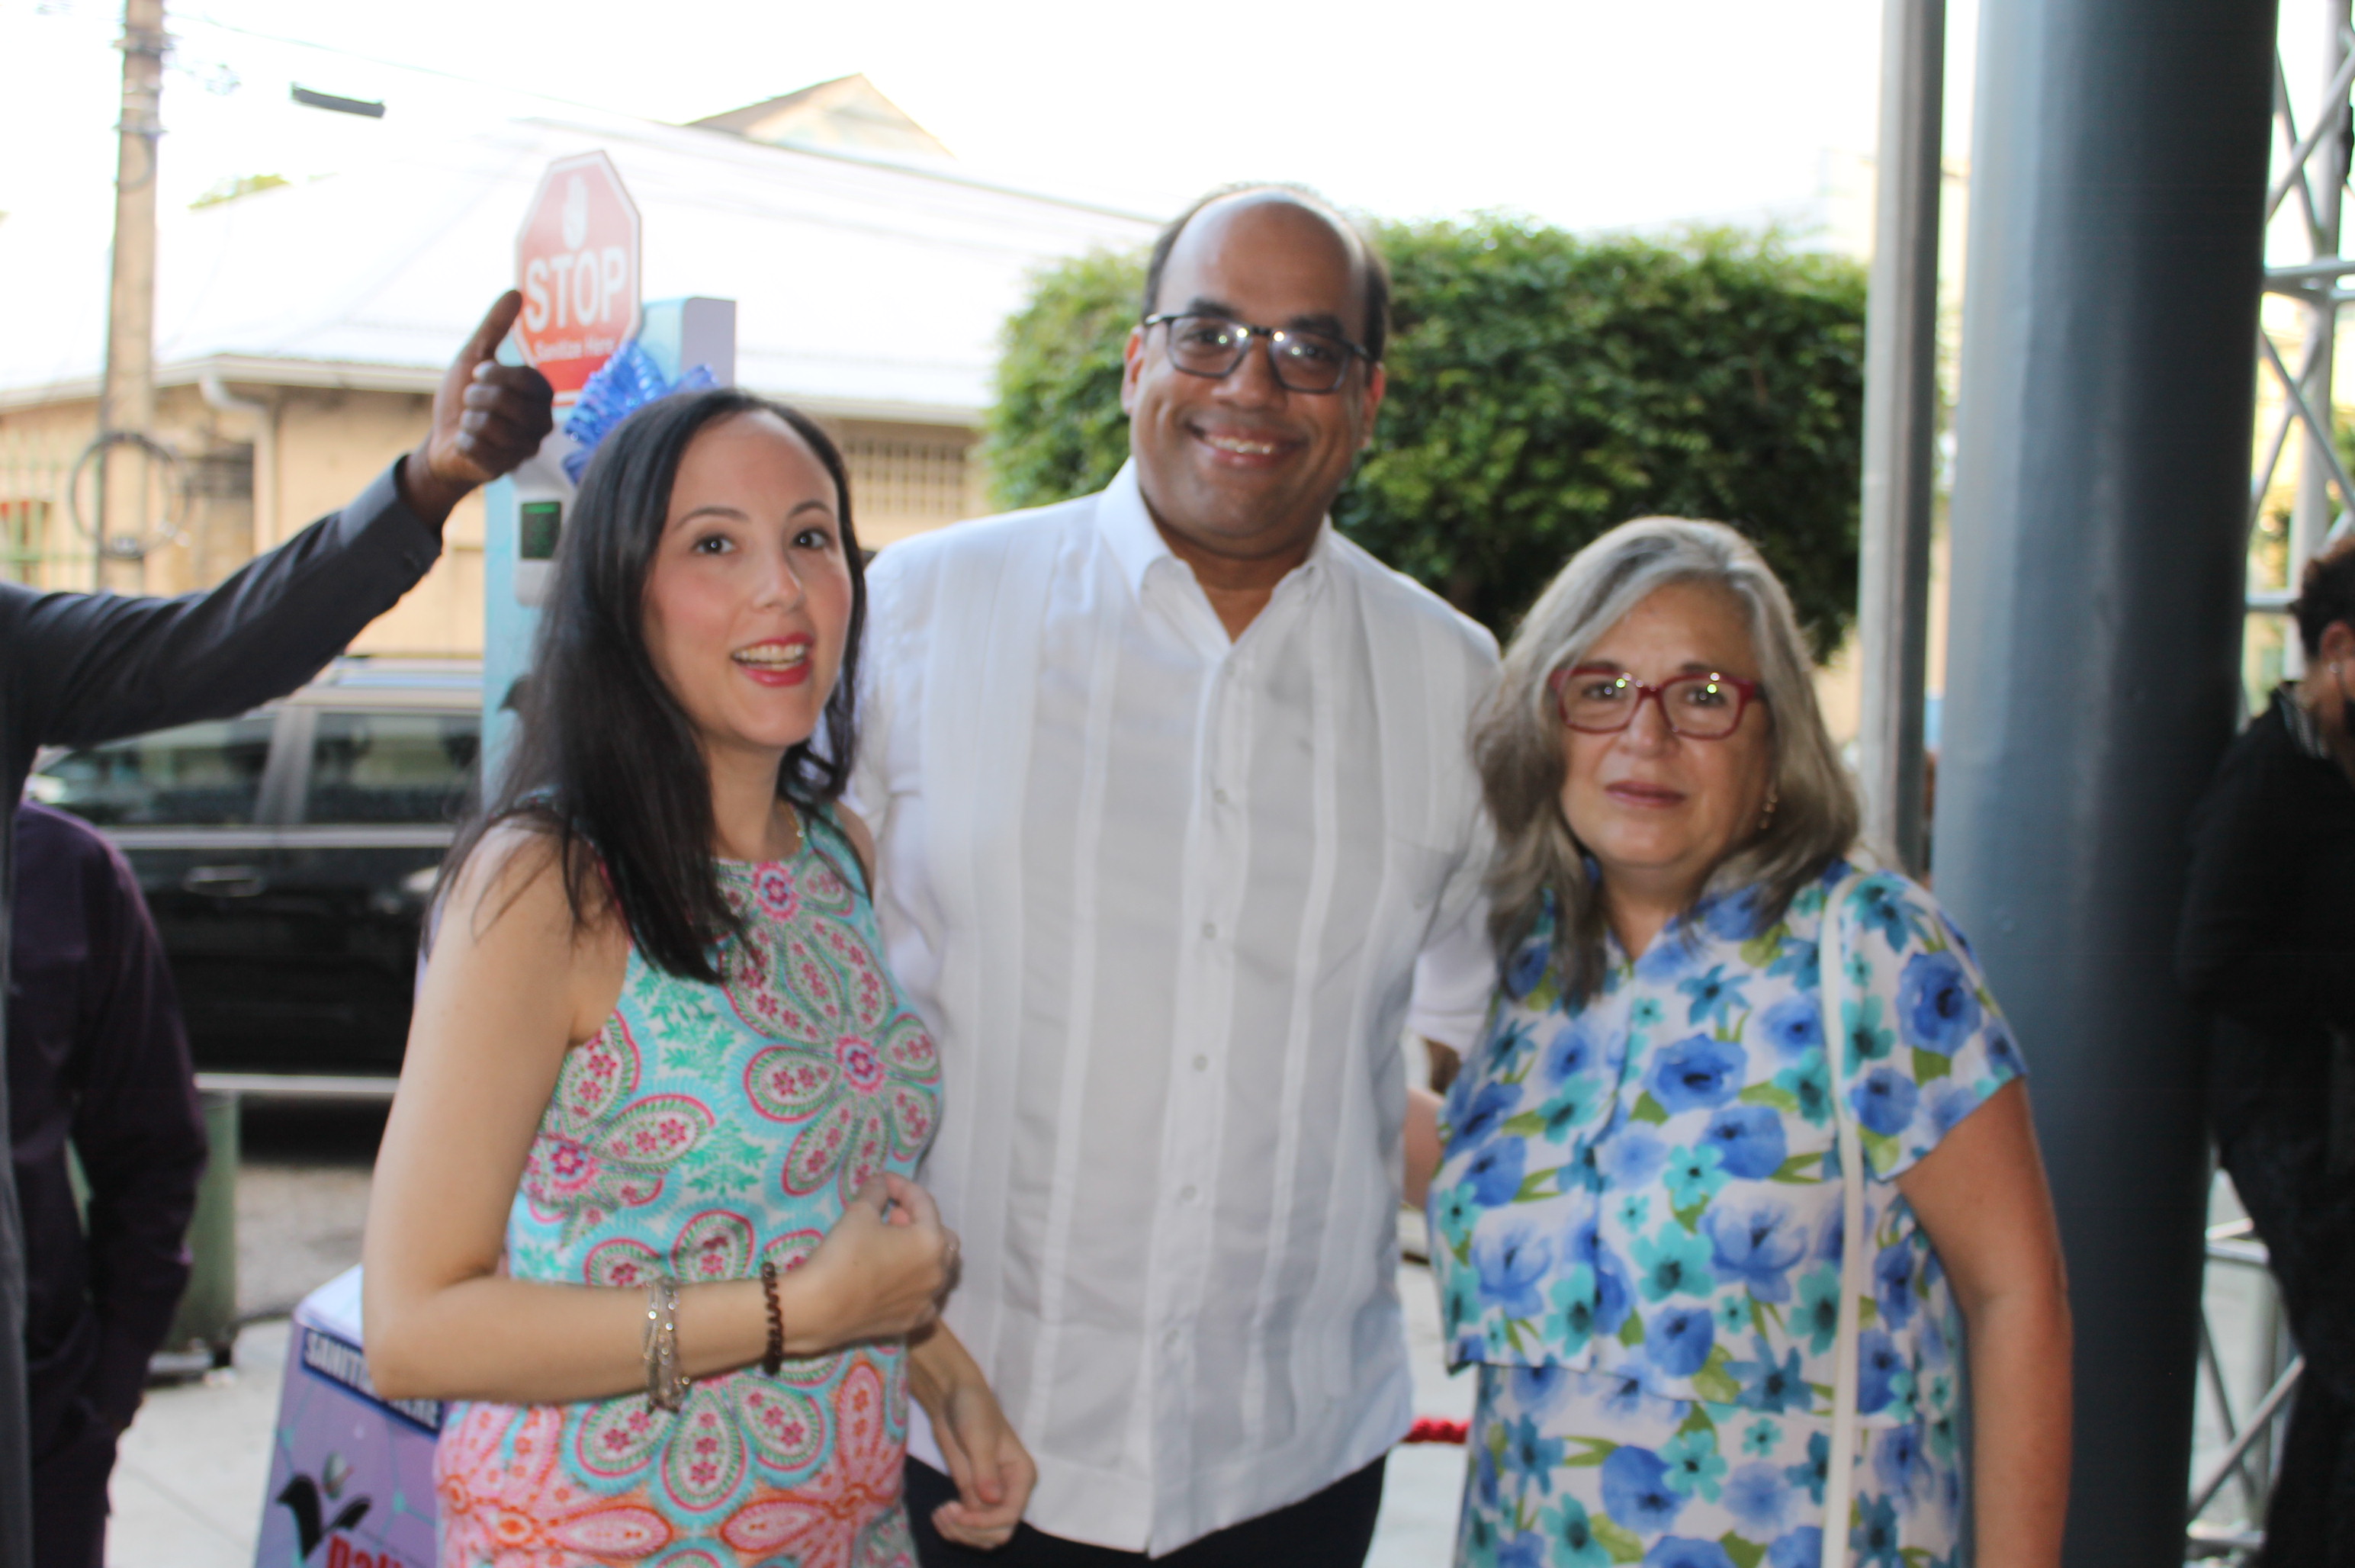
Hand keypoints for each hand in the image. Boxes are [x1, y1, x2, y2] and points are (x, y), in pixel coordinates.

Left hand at [399, 291, 554, 528]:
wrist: (444, 442)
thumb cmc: (464, 400)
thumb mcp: (475, 357)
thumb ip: (497, 326)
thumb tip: (516, 291)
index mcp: (541, 396)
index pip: (525, 378)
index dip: (494, 374)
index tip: (479, 374)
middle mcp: (541, 424)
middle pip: (504, 402)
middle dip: (475, 398)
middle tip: (472, 402)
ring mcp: (524, 449)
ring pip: (489, 425)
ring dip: (468, 420)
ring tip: (470, 422)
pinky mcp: (504, 469)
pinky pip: (476, 447)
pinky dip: (462, 441)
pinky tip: (467, 442)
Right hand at [797, 1174, 953, 1346]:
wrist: (820, 1309)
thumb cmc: (843, 1255)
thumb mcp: (859, 1212)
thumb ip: (877, 1191)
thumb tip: (882, 1183)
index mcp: (931, 1242)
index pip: (924, 1203)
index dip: (903, 1186)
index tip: (884, 1181)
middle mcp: (939, 1272)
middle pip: (942, 1237)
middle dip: (920, 1221)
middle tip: (893, 1216)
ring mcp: (928, 1300)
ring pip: (938, 1269)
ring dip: (922, 1253)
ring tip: (893, 1246)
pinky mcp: (912, 1321)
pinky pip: (925, 1297)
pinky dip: (917, 1284)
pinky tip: (897, 1280)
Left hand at [926, 1367, 1034, 1549]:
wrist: (952, 1397)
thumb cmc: (973, 1409)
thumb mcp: (979, 1437)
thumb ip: (985, 1470)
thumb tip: (992, 1501)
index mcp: (1022, 1475)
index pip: (1011, 1515)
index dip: (985, 1523)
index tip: (959, 1513)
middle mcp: (1010, 1490)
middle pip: (998, 1533)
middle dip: (973, 1532)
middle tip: (947, 1513)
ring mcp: (990, 1495)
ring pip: (982, 1534)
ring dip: (961, 1533)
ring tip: (940, 1514)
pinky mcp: (972, 1495)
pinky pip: (969, 1525)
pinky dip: (953, 1527)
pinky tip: (938, 1514)